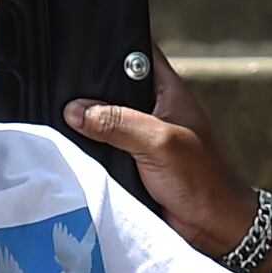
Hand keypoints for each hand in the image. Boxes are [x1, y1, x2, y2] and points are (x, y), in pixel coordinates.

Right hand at [68, 52, 257, 267]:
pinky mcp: (131, 162)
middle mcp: (153, 109)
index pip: (138, 52)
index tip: (80, 46)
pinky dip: (91, 149)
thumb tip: (75, 111)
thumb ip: (118, 122)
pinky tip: (72, 147)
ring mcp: (141, 136)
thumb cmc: (201, 179)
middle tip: (61, 90)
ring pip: (105, 119)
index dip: (112, 46)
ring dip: (88, 123)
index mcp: (168, 91)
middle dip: (90, 89)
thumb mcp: (158, 142)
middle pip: (113, 86)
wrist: (211, 226)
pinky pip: (104, 148)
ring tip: (59, 118)